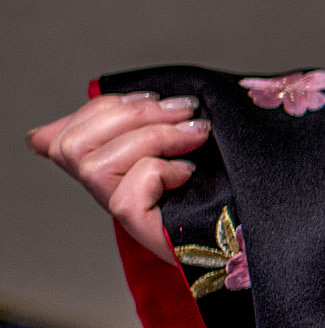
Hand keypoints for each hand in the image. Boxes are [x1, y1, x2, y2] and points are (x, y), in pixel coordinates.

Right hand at [25, 92, 210, 265]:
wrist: (257, 228)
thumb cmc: (227, 183)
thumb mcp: (187, 142)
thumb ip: (154, 122)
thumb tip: (135, 98)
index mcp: (110, 166)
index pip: (64, 136)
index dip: (99, 109)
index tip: (151, 97)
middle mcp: (106, 190)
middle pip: (72, 145)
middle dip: (133, 114)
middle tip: (186, 109)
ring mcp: (120, 211)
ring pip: (95, 167)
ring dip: (152, 137)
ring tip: (196, 134)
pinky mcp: (141, 230)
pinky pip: (125, 198)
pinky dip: (157, 173)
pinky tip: (188, 172)